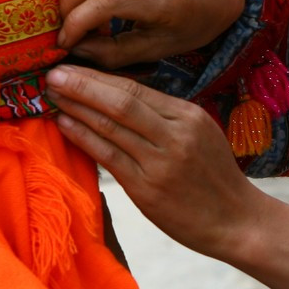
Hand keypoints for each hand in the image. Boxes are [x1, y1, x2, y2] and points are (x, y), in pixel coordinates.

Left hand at [44, 64, 288, 288]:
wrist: (237, 221)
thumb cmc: (215, 179)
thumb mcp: (201, 136)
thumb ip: (166, 118)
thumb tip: (120, 101)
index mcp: (188, 116)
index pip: (136, 87)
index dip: (100, 76)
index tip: (73, 66)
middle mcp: (176, 134)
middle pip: (121, 100)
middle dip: (83, 84)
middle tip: (53, 73)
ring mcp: (161, 162)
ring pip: (111, 125)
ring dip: (77, 107)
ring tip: (52, 95)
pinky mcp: (148, 189)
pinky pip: (109, 156)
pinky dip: (83, 137)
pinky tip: (64, 124)